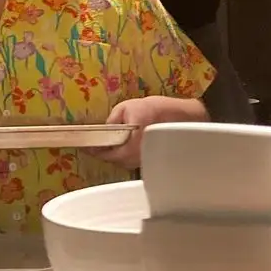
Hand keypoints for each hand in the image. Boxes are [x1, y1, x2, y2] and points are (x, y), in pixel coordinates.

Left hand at [91, 95, 206, 168]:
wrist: (186, 116)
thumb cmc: (157, 109)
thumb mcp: (127, 108)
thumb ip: (112, 121)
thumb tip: (104, 130)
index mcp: (130, 146)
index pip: (106, 154)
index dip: (94, 150)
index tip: (84, 146)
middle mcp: (137, 158)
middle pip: (115, 161)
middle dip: (104, 153)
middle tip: (95, 144)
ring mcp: (146, 161)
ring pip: (124, 162)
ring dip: (115, 154)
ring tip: (107, 143)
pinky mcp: (153, 159)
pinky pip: (134, 160)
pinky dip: (126, 154)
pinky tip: (124, 144)